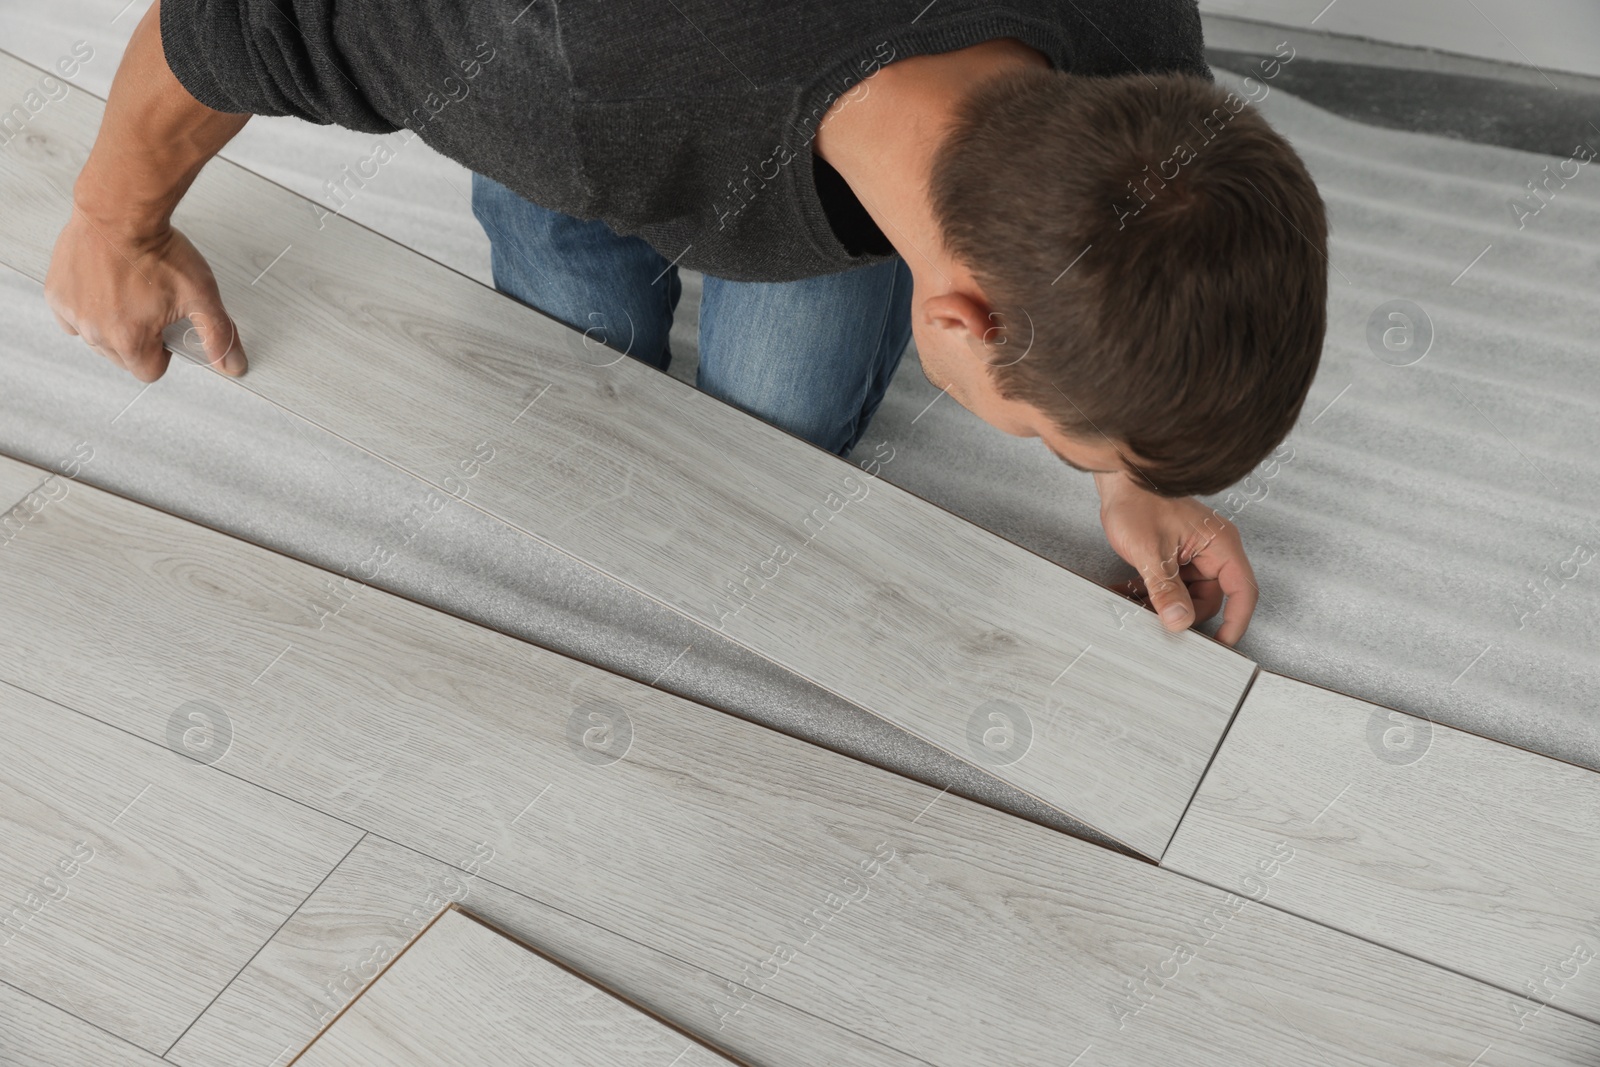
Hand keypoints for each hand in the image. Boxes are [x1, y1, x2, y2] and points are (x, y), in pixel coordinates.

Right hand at [45, 210, 246, 382]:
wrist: (120, 212)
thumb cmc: (158, 251)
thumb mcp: (202, 297)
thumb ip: (219, 336)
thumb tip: (234, 365)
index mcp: (130, 340)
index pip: (150, 371)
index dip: (164, 353)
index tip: (167, 330)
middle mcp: (96, 332)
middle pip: (123, 358)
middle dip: (139, 340)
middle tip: (151, 307)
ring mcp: (72, 314)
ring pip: (96, 340)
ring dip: (112, 326)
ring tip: (128, 295)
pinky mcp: (56, 294)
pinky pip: (71, 318)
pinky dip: (87, 310)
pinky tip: (103, 290)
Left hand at [1094, 471, 1258, 645]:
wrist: (1118, 480)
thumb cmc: (1139, 500)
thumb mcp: (1151, 552)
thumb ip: (1166, 589)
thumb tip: (1180, 621)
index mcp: (1220, 545)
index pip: (1243, 592)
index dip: (1236, 622)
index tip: (1223, 645)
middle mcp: (1212, 551)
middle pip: (1210, 599)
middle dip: (1182, 613)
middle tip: (1157, 622)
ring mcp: (1194, 554)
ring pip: (1186, 596)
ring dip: (1162, 604)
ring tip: (1134, 603)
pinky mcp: (1175, 557)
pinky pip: (1171, 585)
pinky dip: (1151, 593)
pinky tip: (1127, 593)